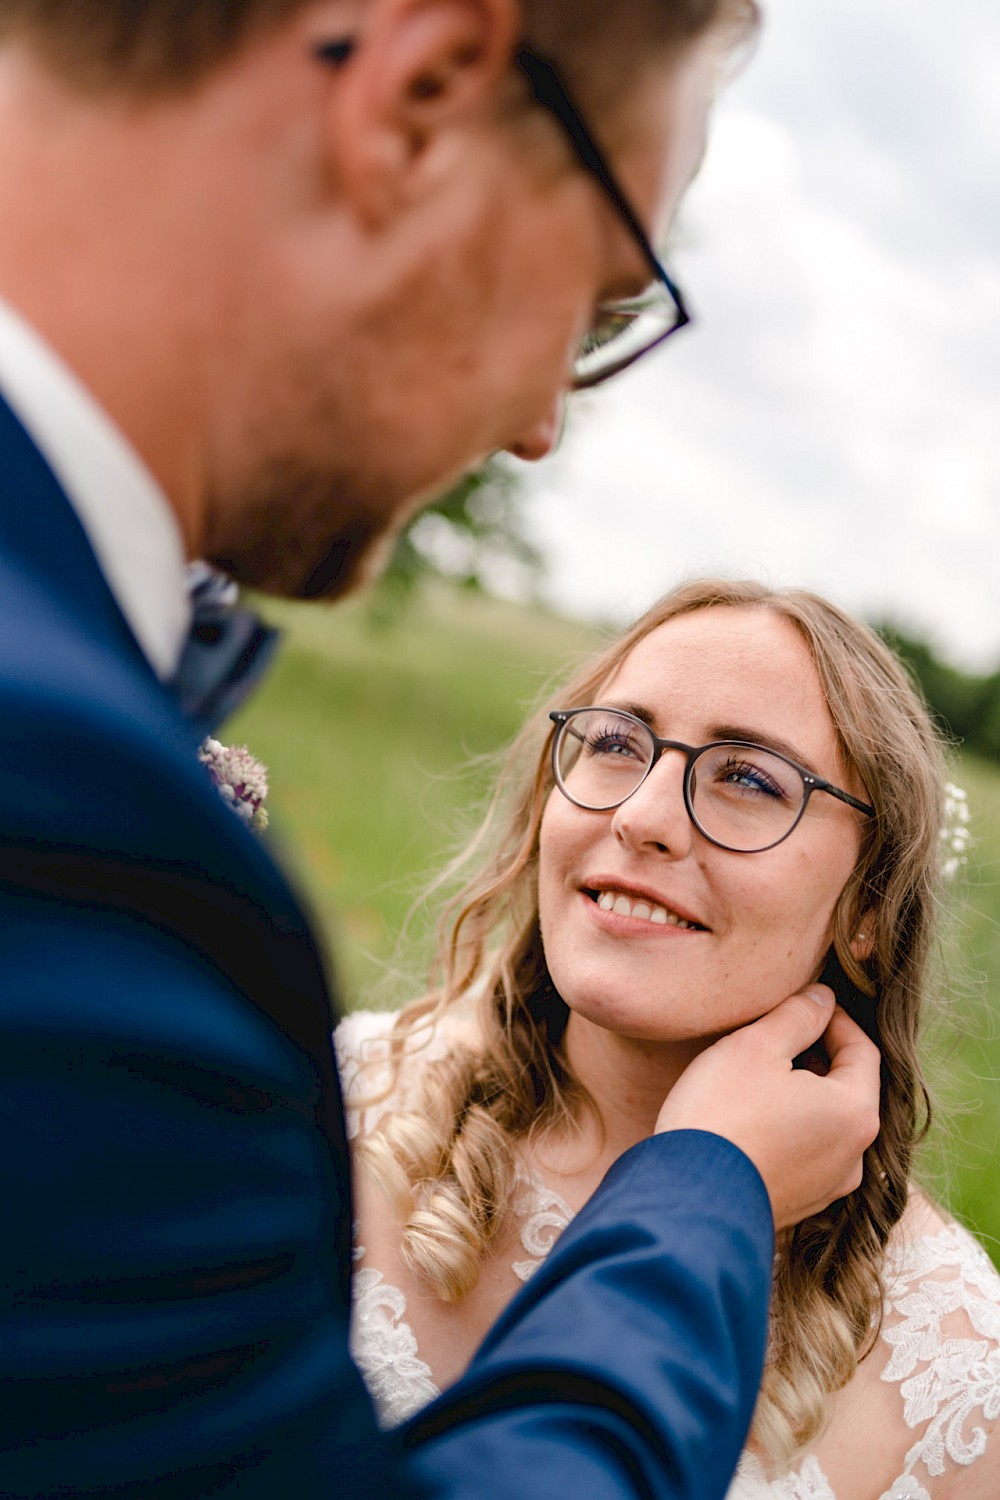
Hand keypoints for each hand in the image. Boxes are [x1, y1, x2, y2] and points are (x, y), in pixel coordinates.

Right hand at [655, 987, 880, 1229]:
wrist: (689, 1201)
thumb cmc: (723, 1114)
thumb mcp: (757, 1046)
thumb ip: (798, 1015)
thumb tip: (822, 998)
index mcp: (855, 1112)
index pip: (862, 1051)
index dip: (835, 1020)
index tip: (806, 1004)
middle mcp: (854, 1156)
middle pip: (847, 1090)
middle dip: (818, 1058)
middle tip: (778, 1037)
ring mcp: (828, 1187)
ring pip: (827, 1124)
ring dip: (804, 1096)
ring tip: (761, 1078)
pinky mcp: (800, 1206)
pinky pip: (807, 1155)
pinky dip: (791, 1130)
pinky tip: (752, 1119)